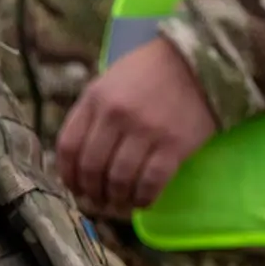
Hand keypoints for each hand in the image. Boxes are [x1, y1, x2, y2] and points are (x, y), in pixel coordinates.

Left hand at [56, 36, 218, 220]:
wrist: (197, 63)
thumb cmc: (146, 74)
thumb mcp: (106, 84)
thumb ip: (89, 116)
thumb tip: (74, 160)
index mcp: (94, 100)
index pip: (68, 147)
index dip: (67, 174)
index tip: (73, 186)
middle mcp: (116, 117)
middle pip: (91, 167)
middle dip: (91, 191)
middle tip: (96, 200)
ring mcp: (146, 131)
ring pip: (119, 179)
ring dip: (115, 198)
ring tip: (118, 202)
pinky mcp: (175, 145)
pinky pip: (152, 182)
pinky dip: (143, 198)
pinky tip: (141, 202)